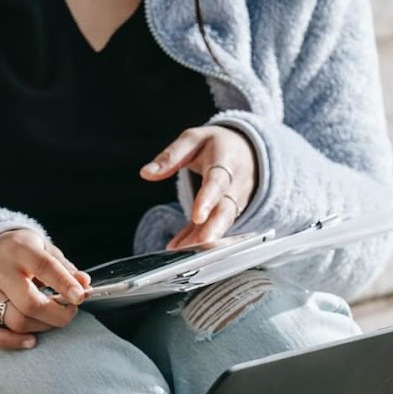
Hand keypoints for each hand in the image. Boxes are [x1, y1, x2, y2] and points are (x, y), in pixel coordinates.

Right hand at [0, 229, 92, 349]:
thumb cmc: (16, 253)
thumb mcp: (41, 248)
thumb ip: (63, 267)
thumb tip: (84, 284)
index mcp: (18, 250)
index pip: (44, 267)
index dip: (65, 284)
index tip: (80, 297)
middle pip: (30, 304)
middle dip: (57, 315)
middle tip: (69, 312)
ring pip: (15, 322)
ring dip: (42, 327)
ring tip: (51, 321)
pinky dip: (11, 342)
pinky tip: (30, 341)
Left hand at [141, 125, 258, 249]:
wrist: (246, 149)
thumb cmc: (215, 145)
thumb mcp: (193, 140)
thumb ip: (171, 156)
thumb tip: (146, 173)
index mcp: (226, 160)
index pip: (218, 182)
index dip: (209, 199)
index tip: (198, 216)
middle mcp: (235, 184)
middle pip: (226, 210)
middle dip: (214, 230)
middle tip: (200, 246)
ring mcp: (234, 201)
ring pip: (220, 224)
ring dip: (203, 239)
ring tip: (183, 253)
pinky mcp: (226, 213)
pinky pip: (212, 227)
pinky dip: (197, 239)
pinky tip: (180, 249)